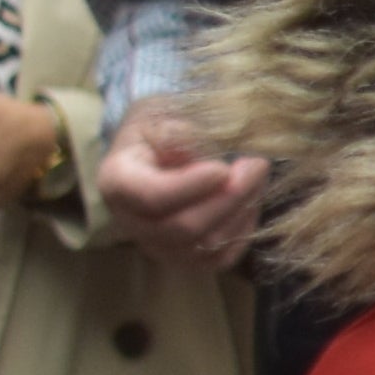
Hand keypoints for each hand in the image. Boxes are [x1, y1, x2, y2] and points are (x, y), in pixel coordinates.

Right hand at [96, 98, 265, 270]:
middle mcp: (131, 222)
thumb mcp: (161, 115)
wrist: (159, 151)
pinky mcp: (185, 259)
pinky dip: (243, 232)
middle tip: (257, 165)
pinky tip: (250, 201)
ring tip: (257, 177)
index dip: (192, 186)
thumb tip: (197, 150)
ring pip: (206, 246)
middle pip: (184, 227)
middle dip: (229, 198)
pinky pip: (220, 258)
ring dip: (241, 211)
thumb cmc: (160, 130)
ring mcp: (157, 246)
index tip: (224, 166)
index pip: (152, 197)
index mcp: (117, 182)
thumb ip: (177, 133)